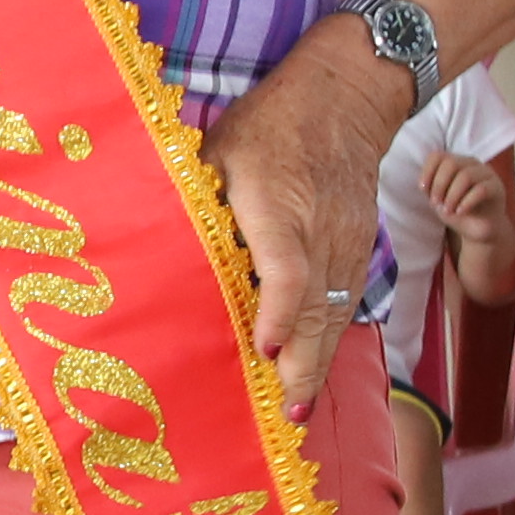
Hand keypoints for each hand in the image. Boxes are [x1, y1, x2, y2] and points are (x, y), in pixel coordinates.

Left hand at [208, 25, 404, 417]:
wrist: (345, 101)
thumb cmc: (269, 127)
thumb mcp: (220, 153)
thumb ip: (197, 202)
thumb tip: (154, 246)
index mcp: (277, 207)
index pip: (287, 270)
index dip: (277, 313)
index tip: (262, 351)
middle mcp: (319, 232)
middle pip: (317, 308)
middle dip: (301, 364)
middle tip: (284, 413)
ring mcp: (346, 243)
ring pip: (336, 313)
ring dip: (318, 363)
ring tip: (298, 408)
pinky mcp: (360, 248)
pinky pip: (348, 302)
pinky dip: (332, 339)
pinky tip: (314, 369)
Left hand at [427, 145, 514, 306]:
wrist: (477, 230)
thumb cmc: (456, 210)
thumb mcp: (437, 197)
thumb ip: (429, 186)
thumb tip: (418, 181)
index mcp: (456, 162)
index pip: (438, 156)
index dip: (427, 172)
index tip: (423, 190)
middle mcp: (473, 164)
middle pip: (451, 163)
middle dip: (439, 185)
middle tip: (435, 203)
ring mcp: (487, 174)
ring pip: (466, 176)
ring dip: (451, 195)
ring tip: (447, 210)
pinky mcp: (497, 189)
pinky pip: (480, 189)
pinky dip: (465, 202)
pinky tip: (459, 212)